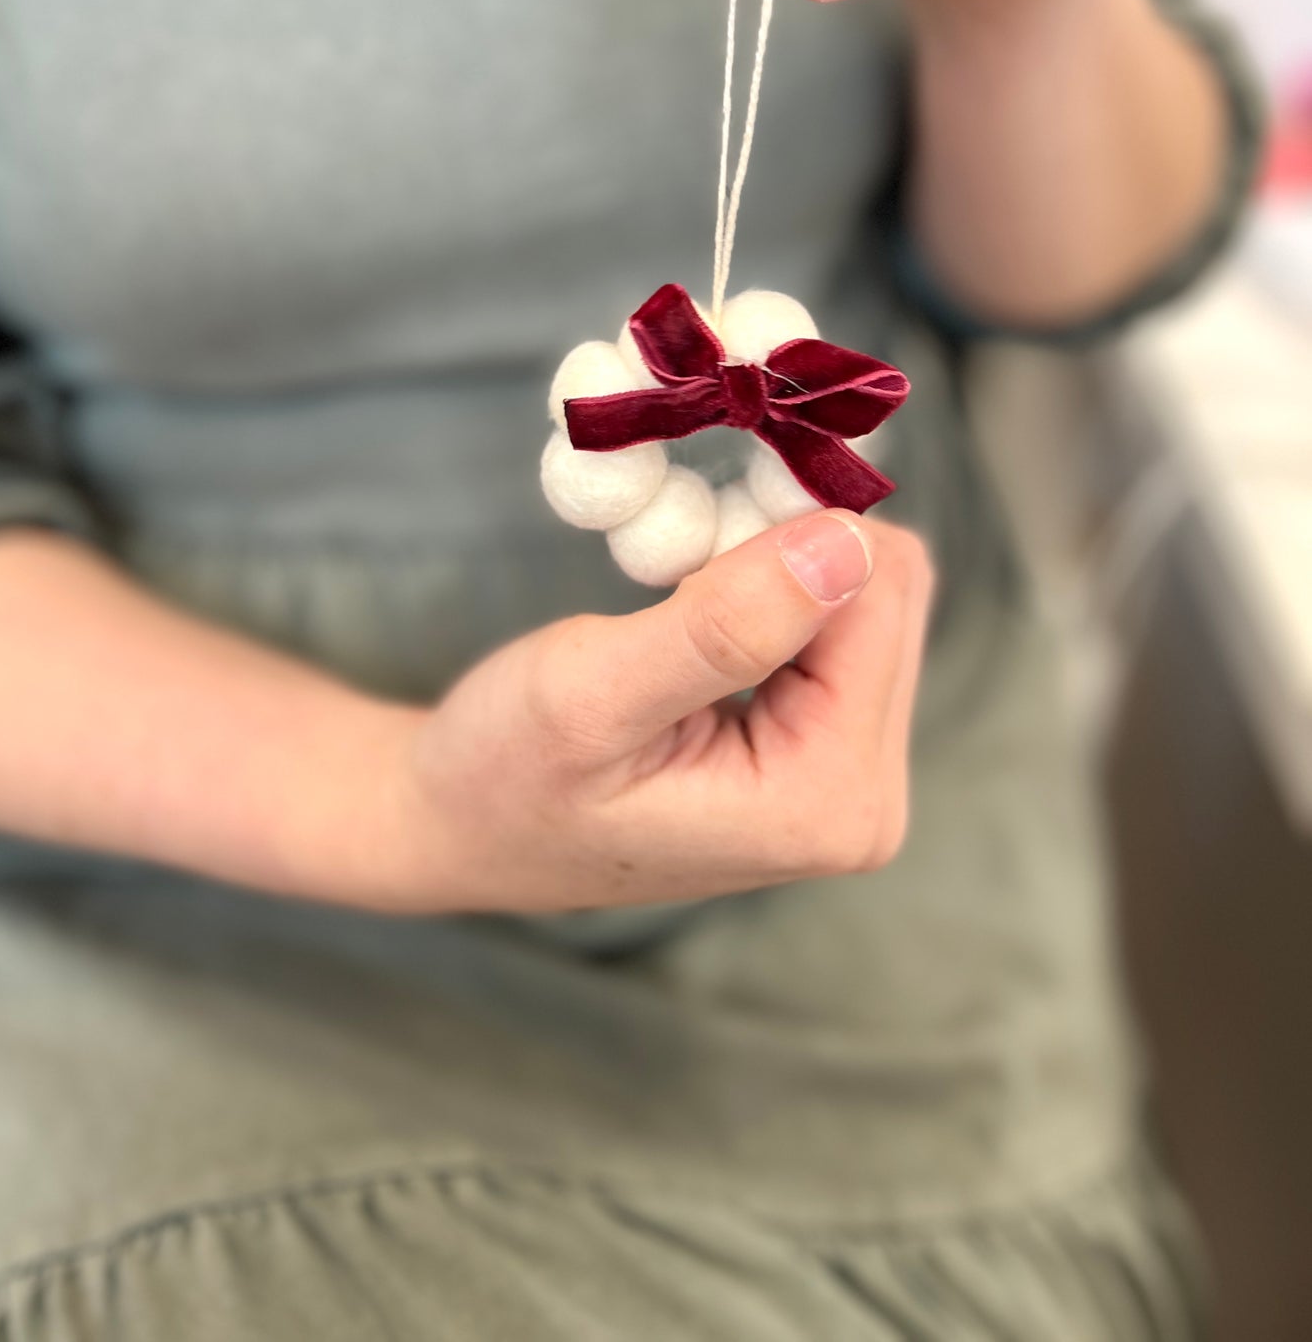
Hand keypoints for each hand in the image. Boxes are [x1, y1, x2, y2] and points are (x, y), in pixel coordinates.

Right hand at [394, 511, 932, 913]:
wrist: (460, 826)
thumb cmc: (502, 772)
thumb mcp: (589, 692)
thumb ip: (723, 626)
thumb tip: (848, 545)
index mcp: (826, 800)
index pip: (878, 591)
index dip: (789, 523)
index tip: (694, 523)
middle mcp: (864, 801)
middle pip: (888, 588)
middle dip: (785, 541)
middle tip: (673, 559)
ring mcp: (851, 778)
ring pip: (867, 591)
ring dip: (774, 557)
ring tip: (674, 591)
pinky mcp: (827, 750)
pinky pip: (839, 621)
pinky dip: (771, 583)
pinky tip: (694, 608)